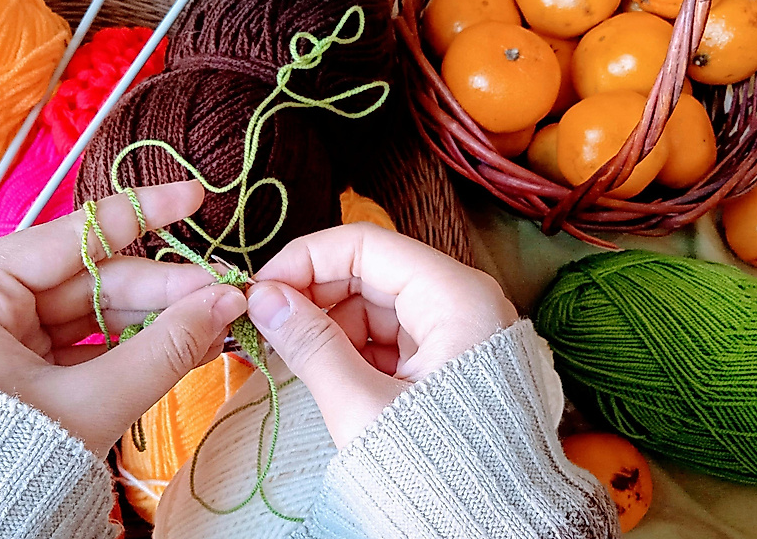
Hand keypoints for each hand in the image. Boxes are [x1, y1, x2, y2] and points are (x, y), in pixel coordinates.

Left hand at [0, 181, 246, 453]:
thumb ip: (164, 347)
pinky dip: (128, 346)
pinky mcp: (13, 366)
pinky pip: (80, 343)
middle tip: (225, 293)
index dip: (141, 214)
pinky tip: (180, 342)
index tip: (194, 195)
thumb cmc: (4, 463)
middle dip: (162, 289)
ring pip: (90, 312)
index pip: (72, 235)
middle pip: (88, 279)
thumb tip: (228, 302)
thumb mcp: (92, 401)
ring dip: (152, 318)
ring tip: (213, 320)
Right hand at [247, 223, 517, 447]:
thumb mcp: (362, 406)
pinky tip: (317, 367)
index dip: (306, 259)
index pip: (366, 246)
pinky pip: (388, 338)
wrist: (495, 528)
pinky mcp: (446, 362)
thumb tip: (264, 299)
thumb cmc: (439, 468)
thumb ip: (309, 345)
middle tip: (264, 322)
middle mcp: (461, 302)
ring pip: (375, 306)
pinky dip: (350, 349)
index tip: (261, 288)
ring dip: (327, 324)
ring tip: (286, 353)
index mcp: (455, 297)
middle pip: (370, 273)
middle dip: (313, 295)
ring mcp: (455, 333)